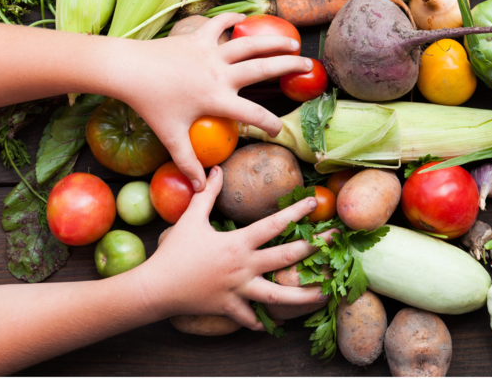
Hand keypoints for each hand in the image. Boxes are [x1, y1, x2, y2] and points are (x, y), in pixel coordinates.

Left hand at [112, 13, 312, 189]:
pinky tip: (246, 17)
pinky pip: (219, 25)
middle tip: (308, 65)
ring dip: (273, 40)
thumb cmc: (150, 105)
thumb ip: (188, 162)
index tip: (278, 131)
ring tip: (293, 41)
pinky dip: (233, 19)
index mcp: (217, 98)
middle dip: (289, 65)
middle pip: (263, 67)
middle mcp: (220, 73)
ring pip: (249, 43)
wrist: (127, 70)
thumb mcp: (170, 136)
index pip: (253, 114)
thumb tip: (201, 188)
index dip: (270, 124)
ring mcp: (210, 53)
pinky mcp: (198, 38)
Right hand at [136, 166, 332, 328]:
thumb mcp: (191, 219)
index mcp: (238, 243)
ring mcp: (239, 289)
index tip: (314, 202)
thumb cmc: (174, 252)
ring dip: (304, 295)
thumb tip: (215, 169)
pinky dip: (260, 320)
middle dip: (315, 247)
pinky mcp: (230, 307)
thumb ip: (207, 194)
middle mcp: (244, 267)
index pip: (274, 224)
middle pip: (287, 257)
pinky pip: (250, 316)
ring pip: (279, 295)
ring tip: (325, 293)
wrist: (155, 288)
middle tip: (335, 240)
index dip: (296, 212)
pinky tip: (272, 322)